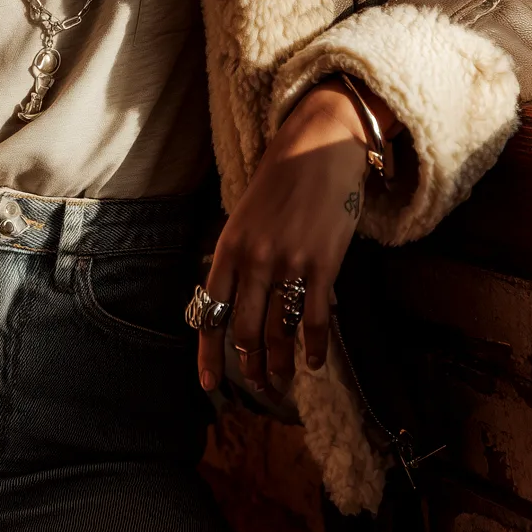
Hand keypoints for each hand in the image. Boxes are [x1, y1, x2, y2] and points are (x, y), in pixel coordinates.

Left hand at [198, 81, 374, 396]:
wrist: (319, 145)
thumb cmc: (281, 179)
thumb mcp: (245, 216)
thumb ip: (238, 258)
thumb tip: (236, 302)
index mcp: (228, 247)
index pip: (210, 312)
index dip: (209, 355)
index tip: (210, 386)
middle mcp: (254, 259)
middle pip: (245, 331)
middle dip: (249, 367)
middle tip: (256, 386)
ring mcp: (289, 264)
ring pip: (279, 333)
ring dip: (279, 365)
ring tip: (281, 382)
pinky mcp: (322, 264)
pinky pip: (316, 320)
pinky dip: (315, 348)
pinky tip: (315, 362)